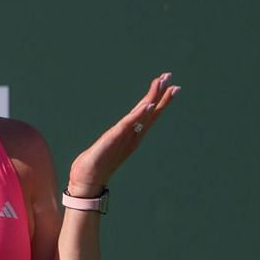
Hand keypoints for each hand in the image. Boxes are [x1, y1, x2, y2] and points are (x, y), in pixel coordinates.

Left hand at [67, 73, 179, 193]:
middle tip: (170, 77)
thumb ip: (115, 139)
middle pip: (150, 111)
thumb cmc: (95, 165)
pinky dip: (139, 115)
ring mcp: (125, 138)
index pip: (149, 114)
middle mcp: (132, 136)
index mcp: (131, 136)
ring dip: (153, 98)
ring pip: (142, 115)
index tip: (172, 86)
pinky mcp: (113, 140)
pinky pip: (128, 124)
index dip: (160, 100)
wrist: (86, 183)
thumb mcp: (108, 146)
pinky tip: (148, 105)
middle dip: (160, 94)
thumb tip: (120, 133)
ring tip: (162, 84)